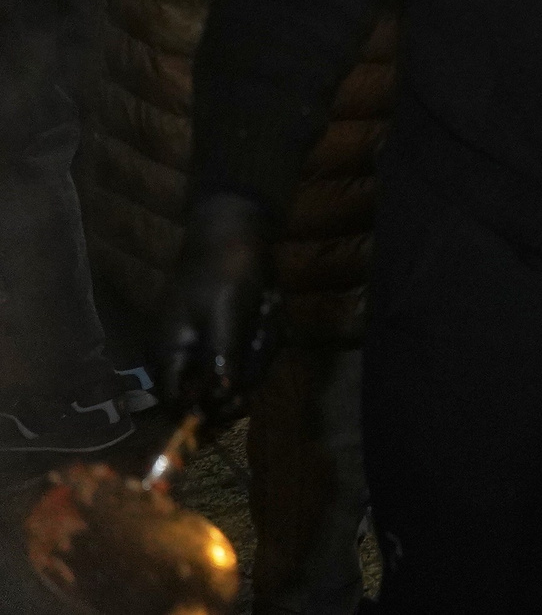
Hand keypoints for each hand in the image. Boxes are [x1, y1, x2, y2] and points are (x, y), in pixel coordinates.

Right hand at [157, 192, 278, 427]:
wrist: (233, 232)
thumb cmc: (224, 270)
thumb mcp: (224, 314)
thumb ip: (221, 357)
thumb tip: (221, 397)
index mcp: (167, 354)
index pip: (176, 405)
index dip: (206, 413)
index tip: (239, 404)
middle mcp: (181, 357)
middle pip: (215, 392)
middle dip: (247, 368)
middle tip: (264, 327)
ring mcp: (204, 346)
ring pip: (239, 372)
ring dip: (260, 346)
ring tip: (268, 307)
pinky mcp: (224, 337)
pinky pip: (248, 353)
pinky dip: (264, 336)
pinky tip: (268, 307)